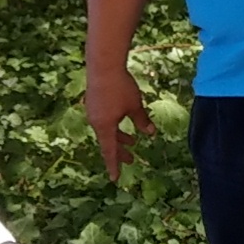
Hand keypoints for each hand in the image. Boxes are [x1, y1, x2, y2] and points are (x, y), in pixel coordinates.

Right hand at [84, 58, 152, 178]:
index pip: (109, 151)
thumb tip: (150, 133)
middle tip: (132, 159)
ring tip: (133, 139)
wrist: (103, 65)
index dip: (114, 165)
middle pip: (108, 142)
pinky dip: (114, 125)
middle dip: (120, 151)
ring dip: (119, 136)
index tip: (115, 178)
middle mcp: (95, 121)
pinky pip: (104, 120)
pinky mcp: (93, 102)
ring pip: (106, 130)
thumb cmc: (120, 87)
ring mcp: (93, 111)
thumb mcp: (135, 105)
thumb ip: (142, 121)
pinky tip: (121, 119)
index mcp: (104, 126)